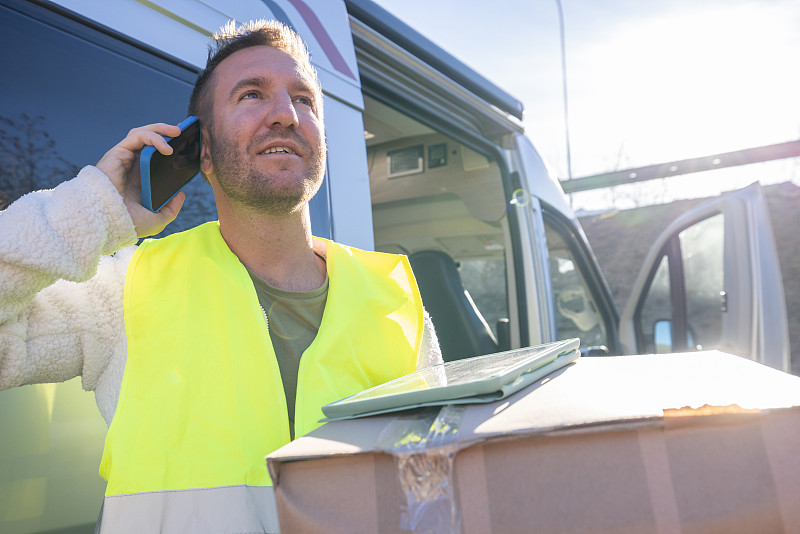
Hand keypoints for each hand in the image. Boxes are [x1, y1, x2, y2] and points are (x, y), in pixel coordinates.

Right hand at [96, 123, 186, 237]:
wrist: (109, 220)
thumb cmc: (127, 222)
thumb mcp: (156, 219)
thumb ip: (170, 209)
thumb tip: (181, 194)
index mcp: (140, 179)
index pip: (155, 157)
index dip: (169, 149)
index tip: (187, 148)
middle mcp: (132, 166)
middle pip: (150, 141)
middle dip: (167, 133)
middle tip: (184, 133)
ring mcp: (125, 158)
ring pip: (143, 134)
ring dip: (161, 129)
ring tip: (177, 131)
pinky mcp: (119, 151)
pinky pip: (138, 136)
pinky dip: (154, 137)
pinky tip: (167, 148)